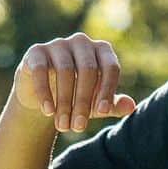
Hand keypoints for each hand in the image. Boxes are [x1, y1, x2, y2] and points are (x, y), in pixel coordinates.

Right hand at [13, 33, 136, 132]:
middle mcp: (82, 42)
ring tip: (63, 125)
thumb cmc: (77, 97)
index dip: (107, 90)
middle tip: (78, 127)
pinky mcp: (36, 51)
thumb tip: (131, 107)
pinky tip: (48, 112)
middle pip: (88, 70)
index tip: (101, 113)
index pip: (110, 67)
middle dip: (83, 101)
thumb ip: (113, 104)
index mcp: (102, 50)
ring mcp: (58, 44)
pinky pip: (41, 70)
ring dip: (64, 102)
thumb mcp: (96, 104)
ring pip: (65, 71)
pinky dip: (45, 93)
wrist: (41, 96)